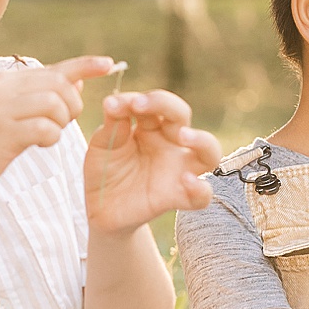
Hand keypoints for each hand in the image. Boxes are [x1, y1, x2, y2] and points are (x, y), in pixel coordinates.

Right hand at [0, 56, 112, 196]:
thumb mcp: (11, 114)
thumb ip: (40, 98)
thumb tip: (77, 83)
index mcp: (6, 81)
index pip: (54, 68)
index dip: (85, 66)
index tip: (109, 63)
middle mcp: (3, 88)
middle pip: (60, 85)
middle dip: (72, 105)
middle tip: (63, 123)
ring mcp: (1, 109)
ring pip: (55, 104)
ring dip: (61, 123)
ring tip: (47, 134)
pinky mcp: (3, 132)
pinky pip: (45, 128)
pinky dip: (51, 138)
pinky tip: (39, 144)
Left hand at [85, 88, 221, 238]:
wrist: (99, 209)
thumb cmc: (105, 172)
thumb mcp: (102, 144)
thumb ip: (112, 124)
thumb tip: (113, 101)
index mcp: (151, 126)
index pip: (155, 104)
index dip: (138, 99)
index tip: (113, 105)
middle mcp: (170, 144)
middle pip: (182, 115)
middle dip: (165, 104)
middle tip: (140, 105)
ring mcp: (177, 170)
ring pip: (209, 151)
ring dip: (201, 140)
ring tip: (183, 135)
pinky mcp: (177, 197)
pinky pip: (202, 196)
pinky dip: (200, 188)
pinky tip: (187, 180)